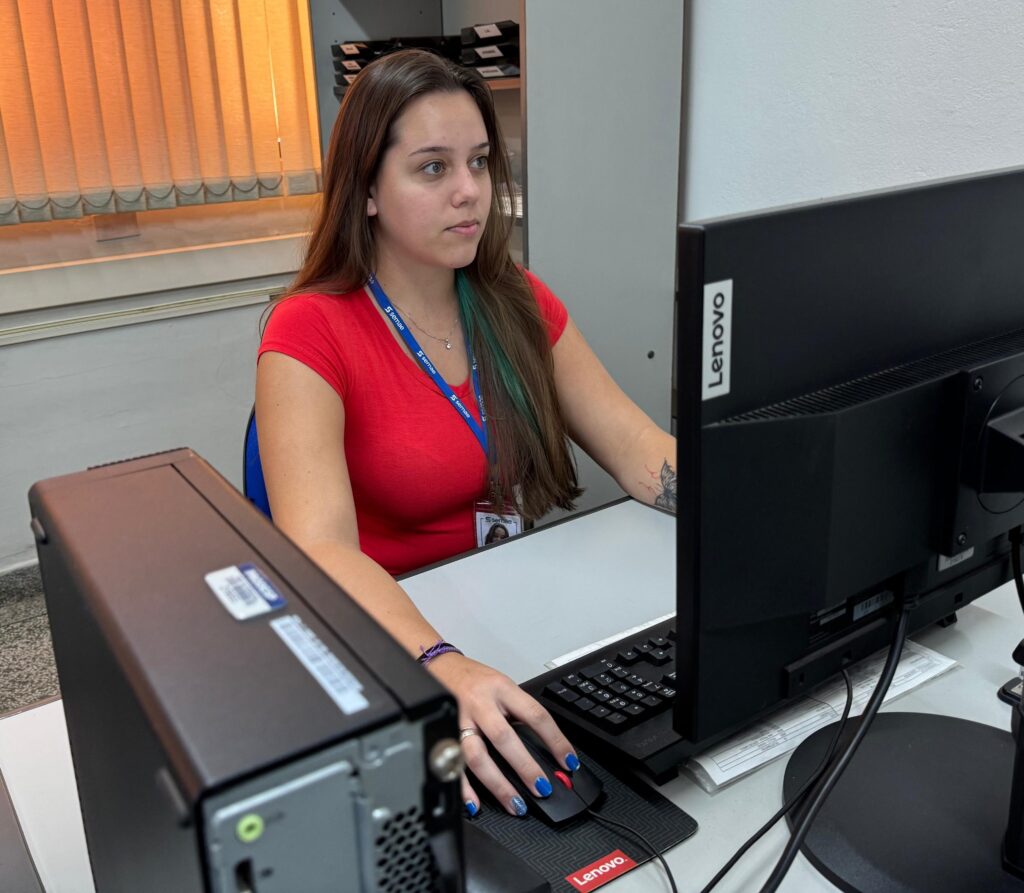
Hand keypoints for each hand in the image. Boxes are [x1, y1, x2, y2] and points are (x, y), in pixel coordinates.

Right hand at [426, 653, 579, 817]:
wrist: (439, 666)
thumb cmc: (474, 679)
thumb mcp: (502, 685)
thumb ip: (519, 710)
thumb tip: (544, 746)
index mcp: (502, 689)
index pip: (535, 715)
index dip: (555, 740)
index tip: (567, 761)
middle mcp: (481, 704)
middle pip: (504, 738)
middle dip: (525, 767)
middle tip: (542, 788)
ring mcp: (459, 720)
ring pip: (477, 756)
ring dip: (498, 785)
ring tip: (515, 804)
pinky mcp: (444, 733)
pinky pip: (453, 764)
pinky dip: (464, 787)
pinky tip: (475, 803)